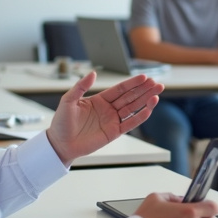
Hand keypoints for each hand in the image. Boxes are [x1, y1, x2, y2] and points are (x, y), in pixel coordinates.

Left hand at [46, 71, 162, 163]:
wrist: (60, 144)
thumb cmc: (61, 122)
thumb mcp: (68, 101)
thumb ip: (80, 87)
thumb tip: (93, 73)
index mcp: (99, 99)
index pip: (120, 89)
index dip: (132, 83)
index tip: (144, 77)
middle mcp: (108, 109)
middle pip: (130, 97)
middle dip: (144, 90)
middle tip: (157, 83)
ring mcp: (112, 120)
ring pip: (133, 108)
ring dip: (146, 101)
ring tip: (157, 94)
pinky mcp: (114, 132)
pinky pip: (130, 123)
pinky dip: (140, 116)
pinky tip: (149, 109)